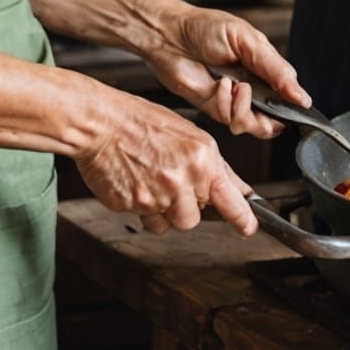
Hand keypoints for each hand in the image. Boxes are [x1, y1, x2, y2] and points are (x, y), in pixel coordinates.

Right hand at [74, 87, 258, 235]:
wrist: (100, 124)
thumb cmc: (141, 121)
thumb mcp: (188, 133)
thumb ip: (213, 165)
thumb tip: (236, 187)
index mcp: (200, 159)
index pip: (230, 200)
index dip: (242, 218)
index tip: (249, 227)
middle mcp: (181, 181)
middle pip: (195, 218)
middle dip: (188, 206)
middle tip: (174, 183)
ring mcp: (155, 197)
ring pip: (170, 223)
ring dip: (166, 211)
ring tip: (153, 180)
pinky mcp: (131, 208)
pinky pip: (145, 220)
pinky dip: (144, 209)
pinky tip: (138, 183)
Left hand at [140, 2, 310, 137]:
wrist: (169, 36)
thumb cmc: (206, 28)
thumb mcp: (248, 41)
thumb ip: (276, 69)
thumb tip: (301, 95)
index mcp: (265, 68)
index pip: (289, 96)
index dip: (293, 105)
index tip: (294, 105)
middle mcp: (252, 88)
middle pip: (275, 120)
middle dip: (269, 115)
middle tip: (256, 95)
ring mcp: (234, 101)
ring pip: (253, 126)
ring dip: (245, 108)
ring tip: (236, 86)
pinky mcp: (215, 110)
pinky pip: (229, 120)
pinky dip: (225, 103)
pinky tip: (219, 84)